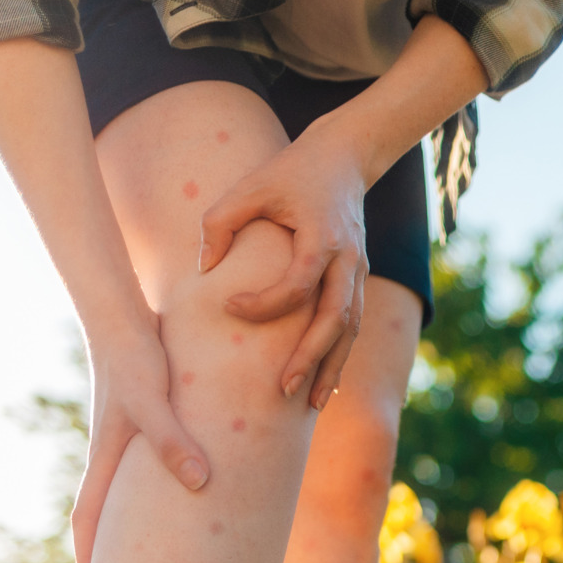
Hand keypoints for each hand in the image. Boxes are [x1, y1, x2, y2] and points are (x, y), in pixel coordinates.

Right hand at [70, 322, 208, 562]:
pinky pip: (142, 465)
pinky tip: (176, 487)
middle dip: (108, 552)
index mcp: (105, 458)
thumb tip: (199, 484)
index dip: (90, 559)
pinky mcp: (140, 418)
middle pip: (102, 513)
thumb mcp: (153, 399)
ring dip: (129, 521)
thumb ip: (173, 441)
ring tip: (150, 548)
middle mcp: (109, 453)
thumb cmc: (135, 356)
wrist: (120, 314)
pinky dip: (152, 487)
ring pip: (122, 491)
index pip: (89, 520)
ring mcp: (123, 437)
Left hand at [198, 129, 368, 410]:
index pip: (299, 283)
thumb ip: (220, 222)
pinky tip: (324, 384)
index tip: (229, 306)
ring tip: (308, 405)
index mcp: (324, 235)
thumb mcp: (250, 187)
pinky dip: (339, 355)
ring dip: (331, 367)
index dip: (264, 304)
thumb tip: (204, 269)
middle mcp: (348, 258)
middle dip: (310, 357)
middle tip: (281, 390)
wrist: (345, 157)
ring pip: (350, 329)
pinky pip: (353, 324)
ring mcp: (358, 270)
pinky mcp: (358, 278)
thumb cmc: (290, 172)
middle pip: (336, 319)